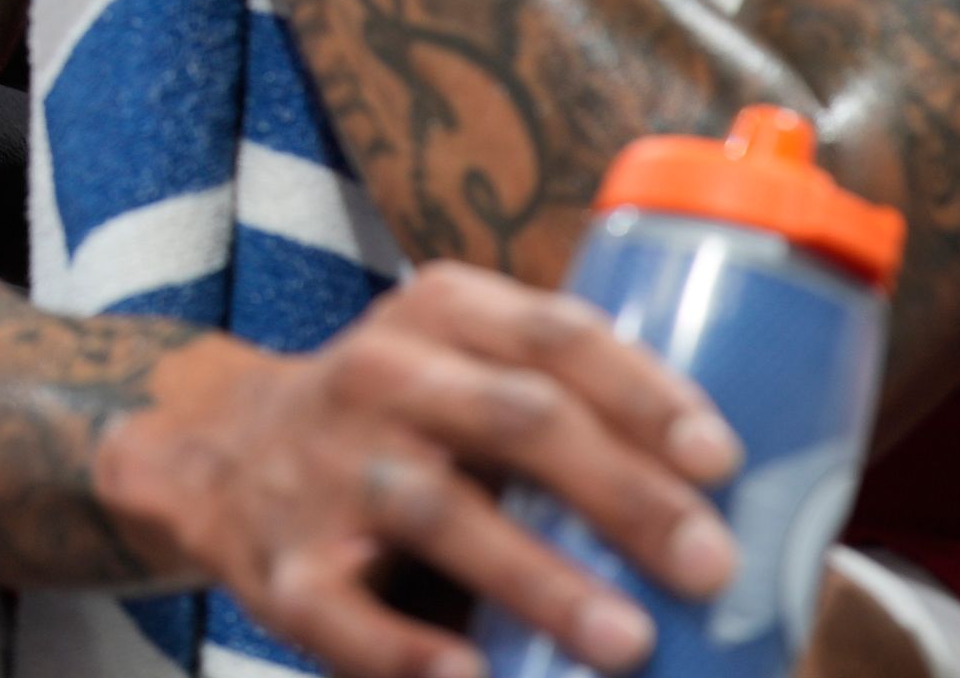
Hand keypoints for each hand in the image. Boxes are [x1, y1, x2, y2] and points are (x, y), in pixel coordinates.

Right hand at [96, 265, 742, 677]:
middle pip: (512, 419)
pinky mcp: (284, 567)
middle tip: (710, 563)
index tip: (721, 459)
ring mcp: (325, 471)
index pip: (551, 335)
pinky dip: (411, 655)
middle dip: (621, 491)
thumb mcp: (455, 360)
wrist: (213, 453)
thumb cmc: (392, 416)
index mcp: (435, 316)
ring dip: (540, 578)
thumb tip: (746, 492)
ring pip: (439, 514)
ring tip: (628, 640)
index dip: (642, 392)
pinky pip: (348, 615)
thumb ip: (559, 397)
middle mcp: (377, 378)